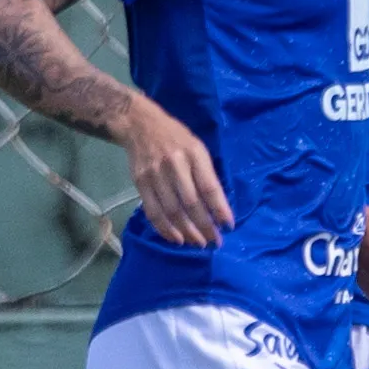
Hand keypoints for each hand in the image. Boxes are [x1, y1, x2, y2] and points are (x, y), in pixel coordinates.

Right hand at [117, 97, 231, 245]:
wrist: (140, 125)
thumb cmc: (176, 138)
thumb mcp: (198, 148)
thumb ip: (207, 174)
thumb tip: (217, 208)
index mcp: (194, 154)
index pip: (209, 187)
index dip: (220, 209)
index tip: (228, 226)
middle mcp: (174, 165)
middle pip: (191, 203)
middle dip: (204, 226)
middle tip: (214, 241)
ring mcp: (154, 175)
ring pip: (172, 211)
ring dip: (187, 232)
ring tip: (198, 243)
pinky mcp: (140, 183)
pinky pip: (153, 212)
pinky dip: (165, 229)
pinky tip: (176, 239)